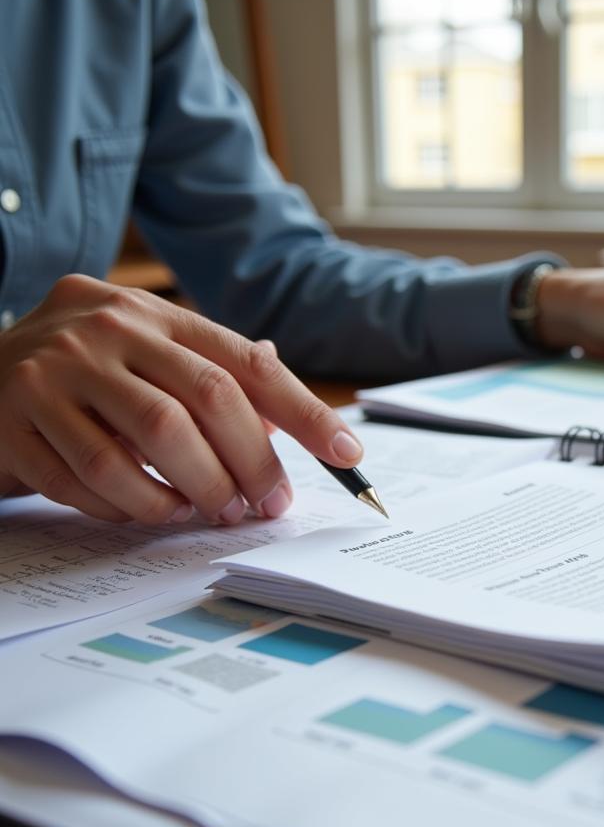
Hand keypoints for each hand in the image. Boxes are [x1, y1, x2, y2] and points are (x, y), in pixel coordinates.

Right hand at [0, 275, 363, 523]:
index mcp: (158, 314)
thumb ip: (221, 377)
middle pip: (208, 401)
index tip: (348, 455)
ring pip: (152, 440)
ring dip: (196, 489)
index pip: (249, 364)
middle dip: (252, 463)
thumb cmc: (95, 372)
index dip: (306, 412)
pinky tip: (153, 511)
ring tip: (214, 512)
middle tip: (268, 505)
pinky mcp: (15, 416)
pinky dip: (133, 505)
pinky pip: (90, 476)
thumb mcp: (156, 355)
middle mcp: (110, 330)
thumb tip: (302, 422)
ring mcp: (57, 369)